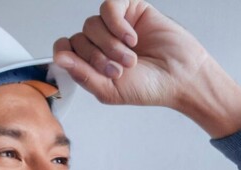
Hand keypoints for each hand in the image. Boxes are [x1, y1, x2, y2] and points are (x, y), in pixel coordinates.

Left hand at [53, 0, 240, 137]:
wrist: (182, 76)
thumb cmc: (150, 87)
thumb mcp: (109, 90)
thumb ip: (82, 75)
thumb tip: (59, 57)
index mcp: (91, 62)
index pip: (64, 49)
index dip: (72, 57)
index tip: (90, 69)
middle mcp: (100, 42)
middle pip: (78, 38)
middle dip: (97, 57)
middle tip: (119, 70)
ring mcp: (114, 25)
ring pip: (91, 23)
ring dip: (110, 44)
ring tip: (131, 58)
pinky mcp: (129, 9)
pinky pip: (109, 7)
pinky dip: (118, 24)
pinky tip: (133, 39)